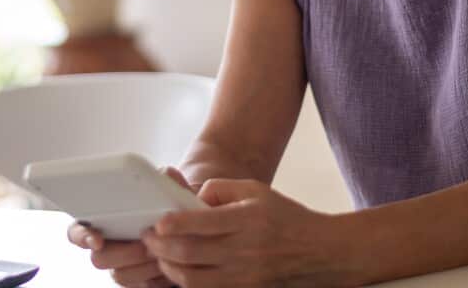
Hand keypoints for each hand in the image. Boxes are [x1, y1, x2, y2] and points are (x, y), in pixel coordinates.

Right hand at [67, 166, 192, 286]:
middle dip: (124, 252)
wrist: (191, 229)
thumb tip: (165, 174)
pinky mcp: (137, 282)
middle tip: (145, 244)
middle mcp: (106, 247)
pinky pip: (140, 286)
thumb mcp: (171, 189)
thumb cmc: (172, 206)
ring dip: (142, 266)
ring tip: (162, 253)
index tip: (98, 239)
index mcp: (101, 221)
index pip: (76, 231)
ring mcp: (120, 266)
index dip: (83, 236)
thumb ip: (166, 179)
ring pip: (120, 275)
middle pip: (98, 258)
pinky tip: (167, 266)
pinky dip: (154, 278)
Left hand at [140, 179, 346, 287]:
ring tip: (160, 255)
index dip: (174, 224)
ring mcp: (244, 275)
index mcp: (246, 220)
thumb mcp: (256, 190)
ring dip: (169, 268)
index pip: (201, 224)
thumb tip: (192, 201)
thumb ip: (220, 189)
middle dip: (161, 247)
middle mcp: (244, 250)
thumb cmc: (285, 216)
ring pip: (193, 278)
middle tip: (148, 238)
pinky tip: (179, 271)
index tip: (157, 223)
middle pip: (190, 254)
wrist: (320, 251)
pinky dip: (187, 282)